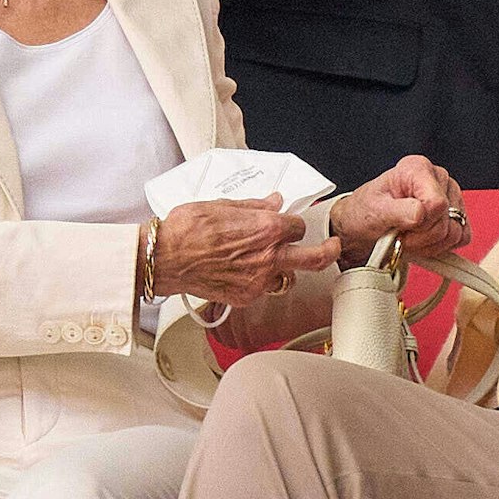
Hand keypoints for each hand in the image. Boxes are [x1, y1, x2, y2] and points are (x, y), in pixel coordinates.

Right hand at [154, 196, 338, 306]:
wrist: (164, 259)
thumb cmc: (187, 229)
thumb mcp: (223, 205)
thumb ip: (256, 206)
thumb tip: (276, 201)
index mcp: (266, 229)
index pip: (297, 226)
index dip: (291, 223)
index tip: (286, 223)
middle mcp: (268, 257)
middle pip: (315, 258)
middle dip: (329, 252)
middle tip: (334, 247)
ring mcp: (259, 281)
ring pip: (288, 277)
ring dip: (285, 269)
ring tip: (273, 262)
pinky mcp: (245, 297)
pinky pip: (263, 290)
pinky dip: (259, 282)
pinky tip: (244, 273)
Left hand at [331, 154, 464, 264]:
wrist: (363, 225)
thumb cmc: (367, 212)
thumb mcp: (375, 210)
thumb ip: (398, 211)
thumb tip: (421, 213)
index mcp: (418, 168)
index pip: (437, 203)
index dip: (421, 223)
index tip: (401, 228)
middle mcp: (438, 179)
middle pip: (446, 222)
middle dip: (422, 238)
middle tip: (401, 236)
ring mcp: (451, 197)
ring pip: (456, 233)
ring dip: (430, 245)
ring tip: (409, 238)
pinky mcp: (457, 215)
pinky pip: (462, 238)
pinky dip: (441, 247)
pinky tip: (422, 242)